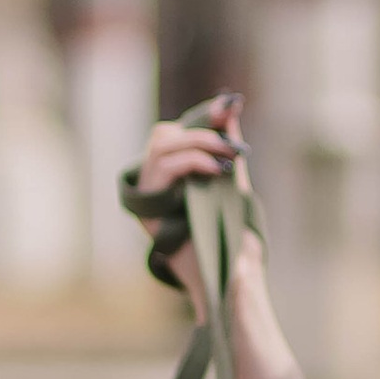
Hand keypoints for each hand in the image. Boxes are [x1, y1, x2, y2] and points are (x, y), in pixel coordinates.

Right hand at [130, 93, 248, 317]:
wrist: (229, 274)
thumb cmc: (231, 232)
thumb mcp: (232, 180)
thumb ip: (226, 146)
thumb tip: (229, 106)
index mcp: (172, 173)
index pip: (177, 131)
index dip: (201, 116)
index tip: (229, 104)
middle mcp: (155, 183)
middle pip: (163, 136)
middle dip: (201, 130)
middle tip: (231, 141)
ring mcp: (148, 197)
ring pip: (161, 148)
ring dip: (198, 144)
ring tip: (226, 157)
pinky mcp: (148, 212)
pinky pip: (163, 170)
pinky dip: (192, 162)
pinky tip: (215, 170)